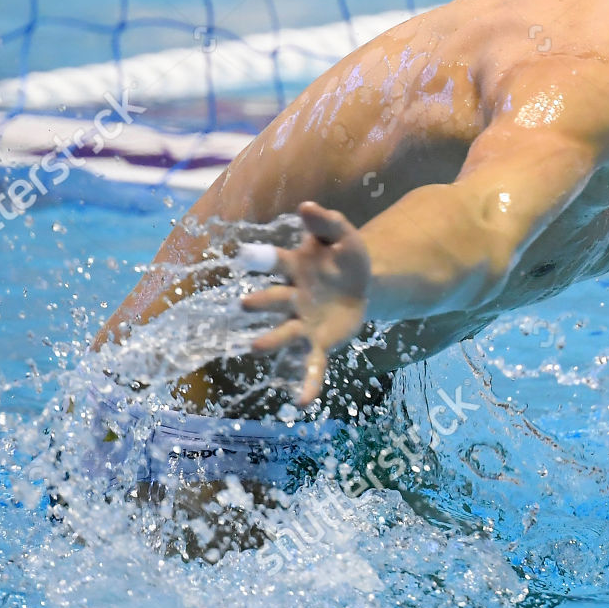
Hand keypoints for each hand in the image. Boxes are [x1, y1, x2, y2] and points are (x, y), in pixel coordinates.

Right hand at [239, 202, 370, 405]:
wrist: (364, 283)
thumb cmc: (344, 257)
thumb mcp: (344, 235)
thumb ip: (327, 222)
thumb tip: (307, 205)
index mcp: (294, 268)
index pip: (277, 261)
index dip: (263, 258)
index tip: (246, 255)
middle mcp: (292, 297)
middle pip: (274, 300)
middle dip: (260, 302)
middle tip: (244, 305)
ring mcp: (303, 322)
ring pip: (283, 333)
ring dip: (270, 340)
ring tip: (255, 348)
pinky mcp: (319, 343)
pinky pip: (311, 365)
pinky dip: (307, 383)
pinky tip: (303, 402)